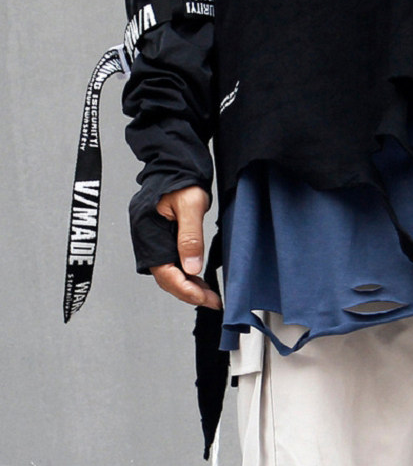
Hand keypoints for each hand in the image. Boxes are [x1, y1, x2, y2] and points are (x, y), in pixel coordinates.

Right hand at [150, 185, 221, 309]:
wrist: (176, 164)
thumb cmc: (182, 179)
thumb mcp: (191, 206)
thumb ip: (190, 237)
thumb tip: (191, 268)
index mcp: (148, 231)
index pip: (165, 272)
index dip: (186, 289)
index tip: (206, 298)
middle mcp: (146, 239)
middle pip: (165, 277)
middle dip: (189, 292)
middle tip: (213, 301)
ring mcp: (152, 239)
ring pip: (169, 273)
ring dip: (188, 286)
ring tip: (210, 294)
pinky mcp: (161, 238)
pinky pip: (171, 263)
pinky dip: (186, 275)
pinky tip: (200, 280)